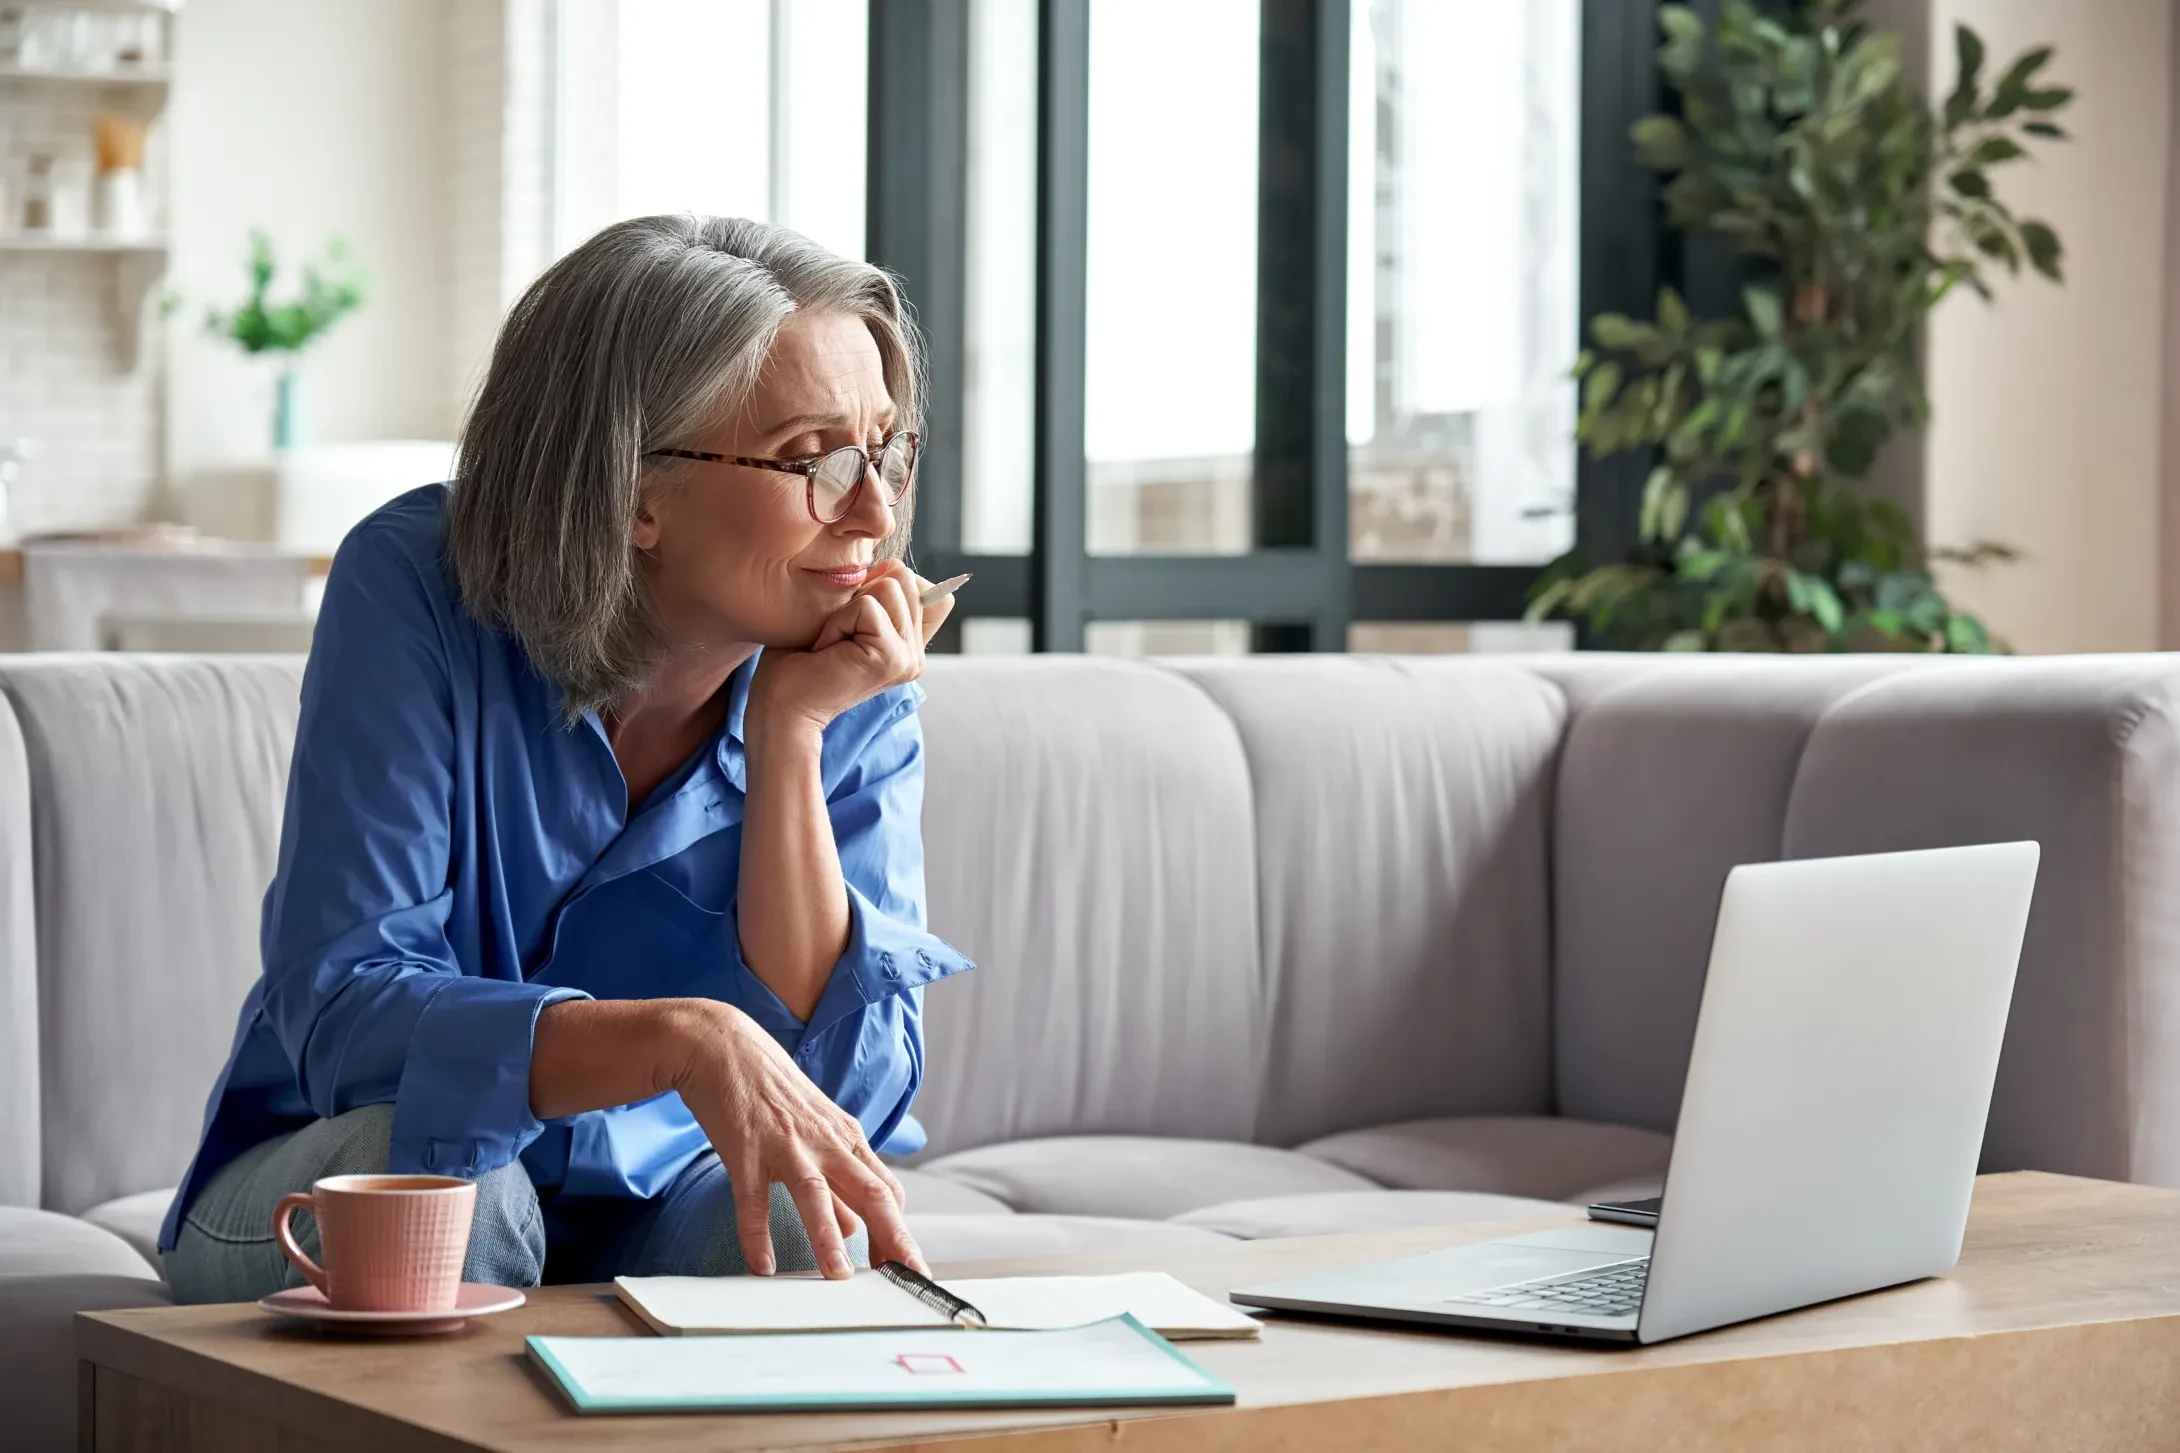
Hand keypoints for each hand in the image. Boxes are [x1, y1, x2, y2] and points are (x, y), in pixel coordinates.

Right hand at [662, 1000, 920, 1278]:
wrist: (723, 1045)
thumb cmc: (772, 1091)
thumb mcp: (815, 1131)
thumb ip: (838, 1179)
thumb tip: (856, 1227)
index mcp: (846, 1138)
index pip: (887, 1190)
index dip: (900, 1230)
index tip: (908, 1267)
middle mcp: (824, 1142)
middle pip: (870, 1193)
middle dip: (892, 1238)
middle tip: (908, 1276)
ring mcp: (786, 1144)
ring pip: (816, 1195)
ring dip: (829, 1238)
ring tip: (839, 1277)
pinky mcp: (745, 1149)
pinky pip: (753, 1198)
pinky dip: (757, 1234)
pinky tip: (762, 1265)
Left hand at [748, 560, 950, 746]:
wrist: (781, 709)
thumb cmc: (799, 662)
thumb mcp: (843, 616)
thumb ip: (875, 593)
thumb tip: (893, 566)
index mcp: (909, 645)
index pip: (926, 588)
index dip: (883, 587)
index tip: (851, 624)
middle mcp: (915, 653)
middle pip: (904, 577)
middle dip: (860, 595)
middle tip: (837, 635)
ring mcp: (908, 658)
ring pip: (889, 585)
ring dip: (847, 609)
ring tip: (832, 643)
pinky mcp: (892, 658)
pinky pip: (867, 606)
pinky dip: (838, 621)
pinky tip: (827, 650)